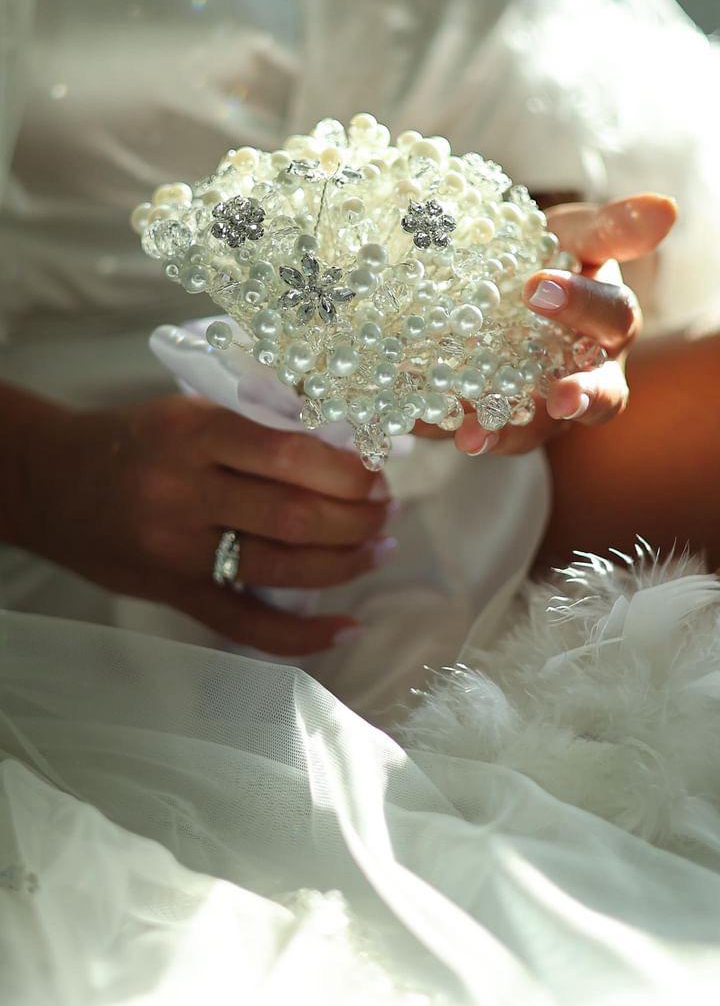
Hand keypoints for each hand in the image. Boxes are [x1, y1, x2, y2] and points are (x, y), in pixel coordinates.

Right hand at [16, 395, 395, 653]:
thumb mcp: (186, 411)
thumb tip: (340, 447)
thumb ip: (254, 428)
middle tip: (386, 510)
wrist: (48, 481)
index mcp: (195, 433)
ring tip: (378, 548)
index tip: (375, 472)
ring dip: (345, 562)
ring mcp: (180, 550)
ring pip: (282, 566)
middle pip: (295, 514)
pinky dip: (303, 633)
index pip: (290, 453)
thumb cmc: (129, 438)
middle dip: (357, 516)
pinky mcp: (174, 593)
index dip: (347, 469)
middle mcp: (187, 491)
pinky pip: (246, 623)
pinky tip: (347, 625)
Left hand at [419, 193, 676, 454]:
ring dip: (510, 433)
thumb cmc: (548, 256)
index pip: (612, 315)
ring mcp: (547, 404)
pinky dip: (467, 432)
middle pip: (601, 393)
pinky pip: (490, 433)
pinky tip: (440, 428)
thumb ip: (610, 228)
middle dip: (581, 396)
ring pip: (540, 428)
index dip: (582, 304)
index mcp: (610, 321)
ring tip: (476, 436)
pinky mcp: (502, 419)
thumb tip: (664, 209)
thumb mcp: (574, 235)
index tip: (537, 288)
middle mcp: (589, 371)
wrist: (488, 280)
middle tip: (560, 397)